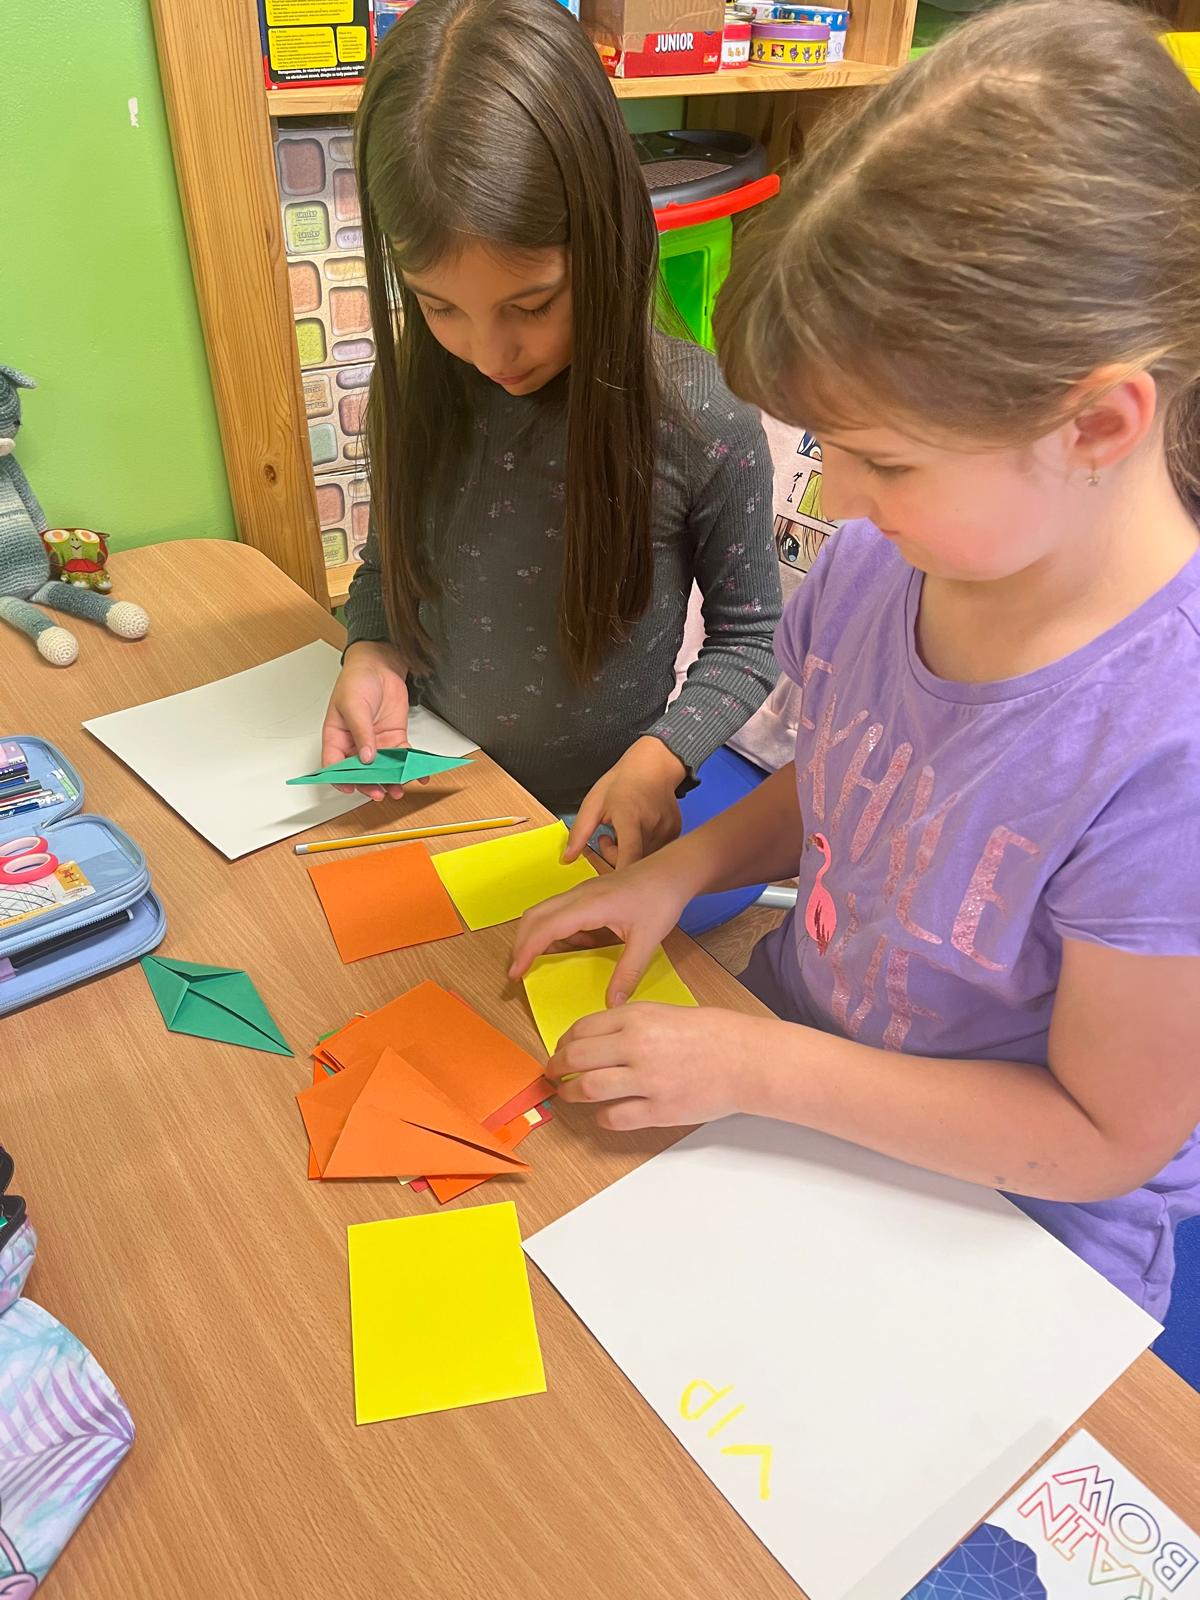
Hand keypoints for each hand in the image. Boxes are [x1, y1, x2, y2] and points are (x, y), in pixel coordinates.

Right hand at [322, 641, 414, 801]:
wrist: (381, 664)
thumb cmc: (357, 680)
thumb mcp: (354, 705)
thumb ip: (361, 732)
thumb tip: (366, 757)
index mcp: (337, 736)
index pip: (334, 764)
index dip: (340, 779)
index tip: (351, 789)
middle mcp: (355, 743)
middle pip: (360, 772)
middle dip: (369, 784)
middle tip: (379, 793)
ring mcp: (376, 742)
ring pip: (381, 769)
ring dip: (390, 780)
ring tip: (397, 789)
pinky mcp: (394, 738)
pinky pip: (401, 757)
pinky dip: (410, 767)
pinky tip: (417, 775)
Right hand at [510, 850, 697, 1004]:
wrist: (672, 871)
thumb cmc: (661, 899)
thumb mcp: (648, 940)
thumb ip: (628, 973)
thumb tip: (612, 1004)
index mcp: (589, 905)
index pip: (545, 927)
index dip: (526, 951)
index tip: (515, 973)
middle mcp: (579, 895)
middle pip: (534, 916)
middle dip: (521, 944)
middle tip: (518, 972)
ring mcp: (581, 893)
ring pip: (544, 912)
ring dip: (535, 936)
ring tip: (535, 964)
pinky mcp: (587, 895)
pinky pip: (559, 912)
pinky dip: (553, 931)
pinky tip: (569, 947)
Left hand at [549, 1004, 765, 1130]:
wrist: (747, 1059)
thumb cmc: (712, 1033)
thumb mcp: (665, 1012)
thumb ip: (629, 1023)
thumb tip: (594, 1039)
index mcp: (637, 1017)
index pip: (581, 1030)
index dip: (563, 1043)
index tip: (561, 1051)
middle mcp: (636, 1046)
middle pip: (576, 1058)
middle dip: (556, 1067)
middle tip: (553, 1074)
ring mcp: (647, 1080)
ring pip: (587, 1088)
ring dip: (570, 1093)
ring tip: (569, 1094)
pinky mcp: (659, 1109)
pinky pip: (615, 1117)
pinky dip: (602, 1117)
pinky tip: (604, 1114)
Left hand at [564, 736, 685, 868]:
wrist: (655, 764)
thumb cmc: (624, 781)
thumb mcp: (594, 801)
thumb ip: (580, 832)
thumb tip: (567, 858)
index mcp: (630, 815)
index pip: (630, 853)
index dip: (622, 874)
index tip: (612, 888)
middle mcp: (652, 825)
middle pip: (634, 862)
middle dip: (616, 860)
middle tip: (606, 839)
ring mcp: (667, 830)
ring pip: (646, 861)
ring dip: (630, 855)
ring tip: (623, 834)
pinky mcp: (675, 834)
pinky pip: (656, 853)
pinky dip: (643, 850)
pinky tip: (638, 833)